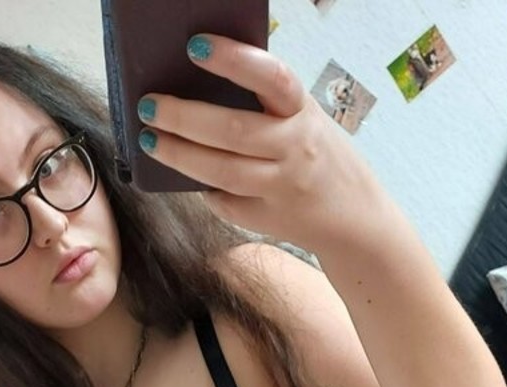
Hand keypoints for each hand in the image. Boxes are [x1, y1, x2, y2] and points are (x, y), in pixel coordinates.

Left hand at [136, 35, 379, 249]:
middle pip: (233, 131)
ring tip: (151, 140)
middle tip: (150, 105)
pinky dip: (203, 188)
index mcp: (303, 113)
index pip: (271, 78)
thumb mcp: (304, 119)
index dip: (233, 60)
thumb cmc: (320, 157)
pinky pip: (225, 201)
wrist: (356, 220)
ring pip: (222, 171)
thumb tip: (201, 84)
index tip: (195, 46)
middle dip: (183, 116)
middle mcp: (295, 149)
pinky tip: (185, 175)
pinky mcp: (267, 218)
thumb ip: (267, 103)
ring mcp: (280, 187)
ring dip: (179, 155)